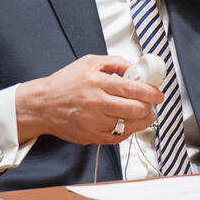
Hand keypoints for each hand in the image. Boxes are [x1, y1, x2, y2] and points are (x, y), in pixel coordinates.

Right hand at [15, 55, 162, 145]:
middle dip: (149, 108)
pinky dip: (127, 131)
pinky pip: (117, 137)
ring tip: (143, 115)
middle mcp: (96, 103)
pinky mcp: (90, 136)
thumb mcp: (89, 62)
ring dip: (141, 121)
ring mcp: (93, 122)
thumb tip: (136, 68)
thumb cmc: (64, 83)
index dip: (151, 93)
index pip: (133, 89)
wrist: (41, 104)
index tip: (158, 95)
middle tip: (151, 106)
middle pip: (135, 110)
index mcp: (97, 82)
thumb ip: (115, 62)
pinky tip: (127, 124)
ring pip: (129, 126)